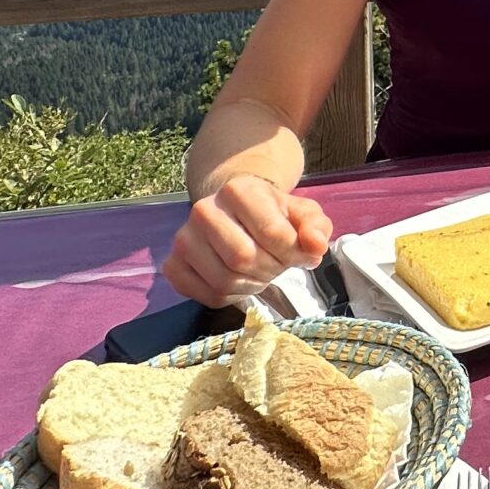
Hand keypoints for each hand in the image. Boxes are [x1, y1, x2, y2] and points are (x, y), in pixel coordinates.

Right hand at [161, 174, 332, 305]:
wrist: (237, 212)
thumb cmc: (274, 214)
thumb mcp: (303, 214)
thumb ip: (316, 227)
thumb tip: (315, 245)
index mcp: (237, 190)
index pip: (272, 233)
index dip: (294, 253)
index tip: (301, 254)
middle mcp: (204, 210)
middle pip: (244, 259)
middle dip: (271, 269)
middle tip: (278, 265)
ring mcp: (183, 239)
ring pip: (224, 281)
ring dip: (252, 285)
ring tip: (261, 272)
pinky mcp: (173, 265)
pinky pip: (207, 296)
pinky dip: (231, 298)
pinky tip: (241, 282)